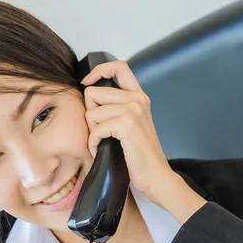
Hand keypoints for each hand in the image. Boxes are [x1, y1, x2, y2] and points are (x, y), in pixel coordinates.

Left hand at [81, 60, 205, 222]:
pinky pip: (95, 129)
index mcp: (138, 96)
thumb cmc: (140, 155)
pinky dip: (93, 143)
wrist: (155, 175)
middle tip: (99, 131)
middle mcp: (137, 99)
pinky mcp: (126, 124)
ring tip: (102, 143)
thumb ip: (117, 108)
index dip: (98, 71)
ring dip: (91, 132)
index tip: (87, 82)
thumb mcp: (132, 124)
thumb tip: (89, 99)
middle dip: (89, 114)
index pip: (118, 66)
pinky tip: (101, 151)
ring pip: (91, 112)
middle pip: (93, 93)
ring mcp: (133, 110)